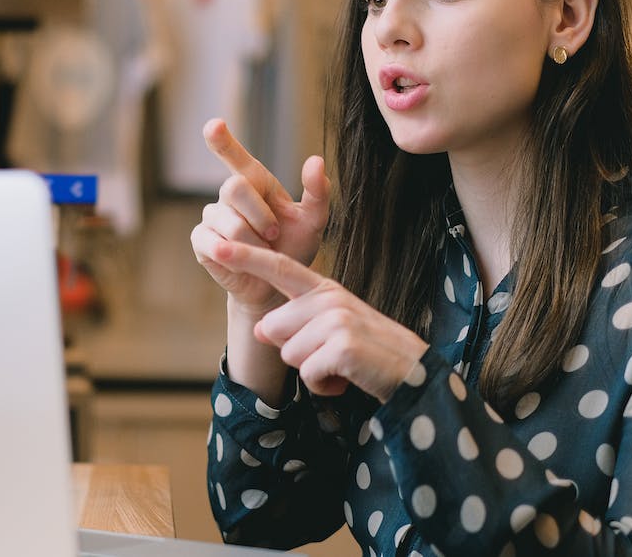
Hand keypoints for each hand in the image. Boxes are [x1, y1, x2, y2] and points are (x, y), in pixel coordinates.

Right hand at [191, 119, 329, 314]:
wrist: (276, 285)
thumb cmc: (293, 248)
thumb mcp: (313, 221)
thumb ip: (317, 192)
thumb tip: (315, 160)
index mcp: (255, 182)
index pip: (235, 156)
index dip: (222, 140)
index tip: (214, 125)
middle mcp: (229, 195)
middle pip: (234, 187)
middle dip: (259, 214)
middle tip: (274, 235)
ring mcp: (212, 216)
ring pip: (228, 221)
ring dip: (253, 241)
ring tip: (262, 252)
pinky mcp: (201, 240)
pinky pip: (212, 241)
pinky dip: (233, 253)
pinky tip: (240, 259)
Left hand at [212, 239, 429, 401]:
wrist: (413, 373)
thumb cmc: (367, 352)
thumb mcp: (330, 330)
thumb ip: (294, 324)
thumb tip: (257, 328)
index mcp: (324, 289)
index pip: (279, 269)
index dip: (247, 258)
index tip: (218, 246)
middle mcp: (329, 298)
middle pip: (272, 328)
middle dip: (294, 352)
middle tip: (330, 354)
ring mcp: (337, 320)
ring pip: (289, 354)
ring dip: (311, 371)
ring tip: (341, 365)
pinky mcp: (343, 346)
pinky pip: (308, 374)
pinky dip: (324, 385)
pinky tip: (346, 378)